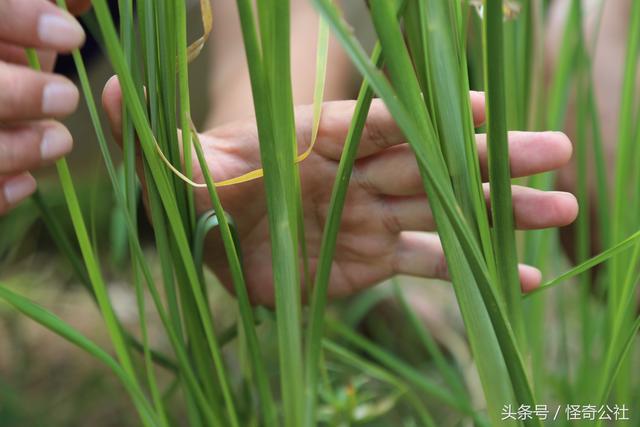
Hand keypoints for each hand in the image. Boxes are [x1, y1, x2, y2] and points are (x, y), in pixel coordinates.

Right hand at [0, 0, 90, 213]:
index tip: (73, 36)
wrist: (3, 103)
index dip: (16, 19)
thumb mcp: (20, 27)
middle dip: (16, 94)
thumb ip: (43, 4)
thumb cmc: (10, 59)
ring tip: (60, 141)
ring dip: (12, 147)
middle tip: (68, 98)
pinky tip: (26, 185)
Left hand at [103, 78, 577, 304]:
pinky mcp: (371, 261)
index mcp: (315, 144)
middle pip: (429, 163)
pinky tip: (514, 282)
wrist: (218, 234)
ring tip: (560, 212)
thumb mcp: (173, 167)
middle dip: (489, 158)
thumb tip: (101, 86)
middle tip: (555, 155)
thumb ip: (151, 134)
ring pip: (441, 211)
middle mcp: (354, 175)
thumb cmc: (199, 191)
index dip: (425, 119)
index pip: (377, 125)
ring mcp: (369, 218)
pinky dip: (470, 272)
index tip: (479, 114)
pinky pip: (427, 265)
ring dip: (496, 212)